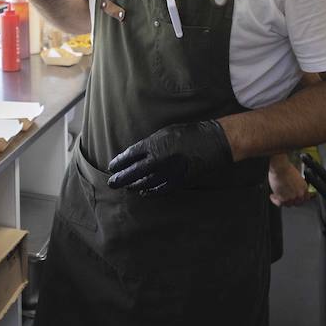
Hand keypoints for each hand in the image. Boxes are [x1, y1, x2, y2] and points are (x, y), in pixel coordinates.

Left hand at [107, 120, 232, 195]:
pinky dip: (151, 192)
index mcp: (154, 145)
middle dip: (121, 178)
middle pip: (133, 172)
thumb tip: (136, 155)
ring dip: (134, 185)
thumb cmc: (189, 133)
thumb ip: (150, 144)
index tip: (112, 167)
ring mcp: (169, 172)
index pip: (130, 156)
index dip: (119, 162)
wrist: (213, 142)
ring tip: (127, 187)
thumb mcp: (165, 132)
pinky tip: (143, 193)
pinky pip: (161, 189)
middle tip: (111, 183)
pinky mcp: (179, 180)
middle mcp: (159, 159)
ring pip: (145, 183)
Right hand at [268, 155, 310, 206]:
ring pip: (288, 204)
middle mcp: (299, 194)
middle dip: (290, 200)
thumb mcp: (297, 176)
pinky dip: (275, 200)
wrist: (280, 167)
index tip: (295, 198)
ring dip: (282, 200)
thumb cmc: (286, 169)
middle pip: (297, 203)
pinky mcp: (283, 199)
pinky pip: (280, 204)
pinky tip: (273, 196)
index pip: (306, 199)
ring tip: (277, 195)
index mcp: (304, 188)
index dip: (299, 199)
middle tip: (284, 197)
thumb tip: (294, 189)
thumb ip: (298, 185)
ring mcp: (292, 197)